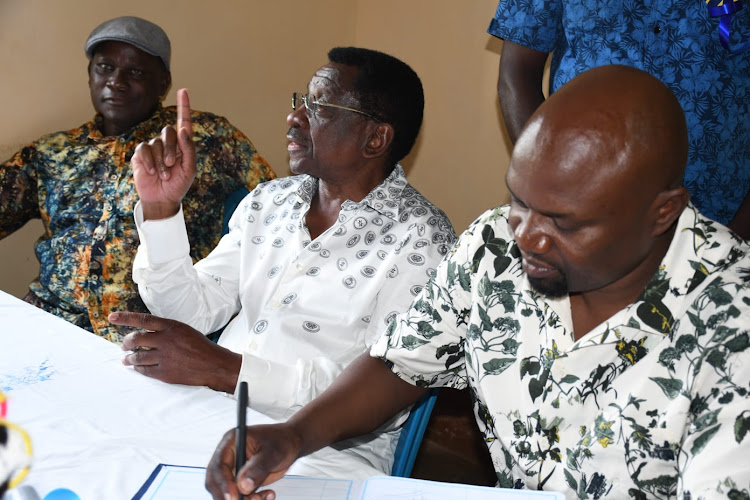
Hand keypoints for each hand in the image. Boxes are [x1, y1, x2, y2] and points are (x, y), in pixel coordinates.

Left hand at [109, 311, 240, 392]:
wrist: (215, 365)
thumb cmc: (200, 347)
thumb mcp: (184, 331)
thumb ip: (165, 330)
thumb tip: (144, 332)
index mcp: (172, 327)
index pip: (143, 319)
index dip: (125, 317)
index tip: (111, 317)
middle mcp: (166, 340)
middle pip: (136, 339)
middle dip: (126, 343)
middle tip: (124, 346)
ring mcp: (165, 357)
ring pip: (137, 357)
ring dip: (129, 358)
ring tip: (126, 359)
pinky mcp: (165, 373)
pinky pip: (144, 371)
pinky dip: (138, 369)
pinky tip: (137, 368)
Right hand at [132, 88, 196, 219]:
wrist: (162, 199)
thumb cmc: (178, 185)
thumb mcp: (189, 169)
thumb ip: (189, 149)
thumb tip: (183, 129)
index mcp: (182, 145)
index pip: (184, 122)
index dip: (183, 106)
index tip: (183, 91)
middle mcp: (168, 143)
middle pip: (169, 131)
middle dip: (171, 149)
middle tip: (172, 165)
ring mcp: (153, 147)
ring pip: (156, 142)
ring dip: (161, 161)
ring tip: (164, 175)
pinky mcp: (141, 154)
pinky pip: (144, 149)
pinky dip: (150, 161)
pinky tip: (152, 172)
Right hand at [205, 424, 302, 499]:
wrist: (291, 444)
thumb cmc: (282, 441)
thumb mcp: (272, 452)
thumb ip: (257, 468)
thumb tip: (243, 486)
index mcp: (232, 442)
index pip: (218, 466)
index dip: (224, 483)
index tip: (233, 497)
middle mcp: (229, 456)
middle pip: (217, 482)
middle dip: (229, 496)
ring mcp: (234, 469)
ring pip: (228, 492)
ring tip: (262, 497)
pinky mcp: (241, 481)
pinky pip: (240, 496)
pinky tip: (267, 495)